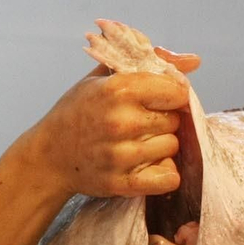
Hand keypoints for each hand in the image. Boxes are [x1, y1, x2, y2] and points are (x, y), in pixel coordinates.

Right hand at [20, 51, 201, 200]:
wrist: (49, 156)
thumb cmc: (77, 112)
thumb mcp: (105, 78)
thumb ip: (150, 63)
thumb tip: (194, 60)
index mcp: (119, 89)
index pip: (177, 91)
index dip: (172, 95)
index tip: (158, 101)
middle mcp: (121, 121)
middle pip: (175, 120)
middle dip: (164, 121)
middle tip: (142, 124)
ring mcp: (121, 155)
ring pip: (173, 148)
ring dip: (162, 147)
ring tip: (140, 144)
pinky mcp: (121, 183)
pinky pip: (168, 178)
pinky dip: (165, 173)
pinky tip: (149, 166)